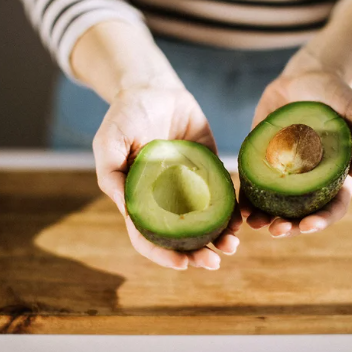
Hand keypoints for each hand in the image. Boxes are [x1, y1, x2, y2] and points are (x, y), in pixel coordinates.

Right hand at [93, 85, 241, 269]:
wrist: (154, 87)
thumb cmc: (125, 115)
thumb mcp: (109, 142)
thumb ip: (112, 174)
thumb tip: (128, 211)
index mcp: (139, 199)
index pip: (148, 236)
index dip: (164, 254)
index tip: (183, 264)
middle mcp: (165, 198)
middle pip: (181, 236)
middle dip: (198, 253)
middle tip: (216, 262)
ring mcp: (189, 185)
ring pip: (205, 221)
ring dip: (219, 237)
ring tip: (233, 245)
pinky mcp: (209, 169)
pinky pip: (223, 194)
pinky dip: (232, 210)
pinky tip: (242, 218)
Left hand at [241, 69, 351, 237]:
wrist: (305, 76)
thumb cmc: (338, 95)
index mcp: (336, 176)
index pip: (333, 206)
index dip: (322, 220)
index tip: (307, 226)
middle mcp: (309, 180)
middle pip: (302, 213)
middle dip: (290, 227)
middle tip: (276, 230)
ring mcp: (285, 172)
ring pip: (275, 205)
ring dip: (265, 219)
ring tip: (253, 224)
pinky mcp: (262, 160)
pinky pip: (253, 184)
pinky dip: (246, 198)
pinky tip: (239, 207)